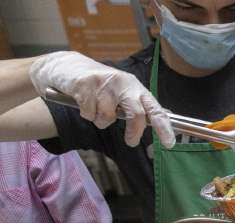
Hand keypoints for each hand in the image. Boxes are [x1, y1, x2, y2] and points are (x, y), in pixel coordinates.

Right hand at [29, 51, 173, 147]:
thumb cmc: (99, 85)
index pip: (154, 108)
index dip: (164, 126)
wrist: (66, 66)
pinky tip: (83, 101)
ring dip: (100, 120)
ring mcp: (104, 83)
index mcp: (135, 87)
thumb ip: (140, 105)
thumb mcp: (123, 92)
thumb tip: (163, 117)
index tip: (169, 143)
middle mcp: (123, 83)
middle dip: (134, 131)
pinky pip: (89, 114)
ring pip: (107, 118)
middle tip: (131, 141)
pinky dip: (86, 114)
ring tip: (95, 108)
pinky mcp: (85, 85)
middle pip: (136, 114)